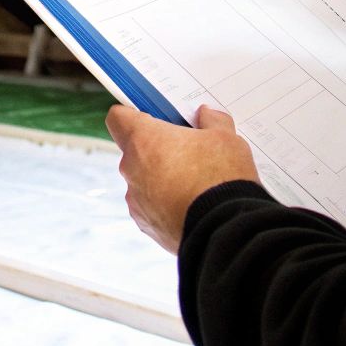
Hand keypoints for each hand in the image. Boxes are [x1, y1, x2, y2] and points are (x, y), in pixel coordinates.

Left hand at [106, 104, 257, 254]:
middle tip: (187, 152)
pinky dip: (165, 204)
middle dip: (157, 149)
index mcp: (144, 141)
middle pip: (135, 151)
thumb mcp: (226, 138)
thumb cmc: (221, 178)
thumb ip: (212, 120)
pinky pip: (151, 207)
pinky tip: (191, 206)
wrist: (225, 229)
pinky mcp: (146, 224)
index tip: (150, 117)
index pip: (118, 118)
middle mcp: (131, 169)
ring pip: (143, 180)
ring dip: (161, 179)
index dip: (132, 115)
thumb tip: (206, 115)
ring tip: (194, 184)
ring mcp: (136, 200)